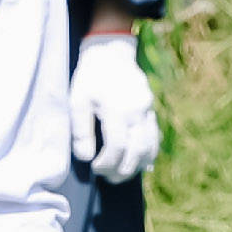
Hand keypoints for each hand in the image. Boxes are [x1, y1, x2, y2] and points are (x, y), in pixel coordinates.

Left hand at [68, 32, 160, 181]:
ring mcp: (148, 110)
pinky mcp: (152, 110)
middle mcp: (138, 111)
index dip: (107, 163)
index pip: (118, 146)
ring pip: (150, 146)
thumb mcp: (77, 100)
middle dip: (123, 169)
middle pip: (137, 151)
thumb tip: (86, 158)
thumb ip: (81, 130)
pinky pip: (154, 137)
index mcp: (118, 109)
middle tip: (108, 178)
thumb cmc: (90, 77)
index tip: (95, 168)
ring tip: (121, 174)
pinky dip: (148, 153)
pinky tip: (139, 164)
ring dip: (137, 165)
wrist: (111, 53)